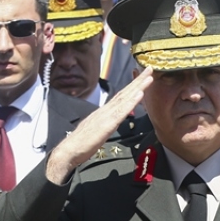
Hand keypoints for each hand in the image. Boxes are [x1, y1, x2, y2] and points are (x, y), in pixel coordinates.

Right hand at [45, 67, 151, 183]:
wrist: (69, 150)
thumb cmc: (81, 143)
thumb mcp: (97, 131)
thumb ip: (105, 124)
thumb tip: (110, 122)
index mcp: (104, 112)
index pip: (120, 96)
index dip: (132, 86)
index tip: (142, 78)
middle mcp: (106, 110)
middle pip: (124, 93)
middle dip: (138, 81)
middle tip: (150, 69)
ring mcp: (106, 116)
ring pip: (125, 98)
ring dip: (138, 87)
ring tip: (149, 77)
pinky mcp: (107, 124)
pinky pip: (122, 111)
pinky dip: (131, 102)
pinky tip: (140, 94)